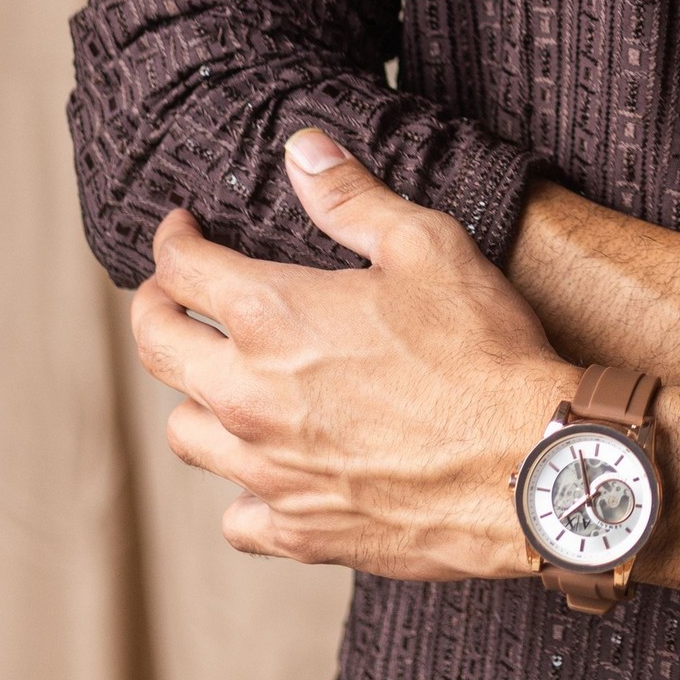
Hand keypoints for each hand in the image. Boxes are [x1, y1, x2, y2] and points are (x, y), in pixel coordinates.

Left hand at [129, 133, 569, 577]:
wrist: (525, 463)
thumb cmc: (481, 349)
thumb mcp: (425, 244)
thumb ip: (351, 196)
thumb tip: (302, 150)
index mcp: (272, 317)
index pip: (180, 268)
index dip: (173, 238)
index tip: (182, 229)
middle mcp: (250, 396)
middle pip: (157, 348)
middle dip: (153, 308)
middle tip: (170, 292)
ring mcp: (267, 469)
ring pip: (184, 434)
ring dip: (192, 395)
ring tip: (216, 377)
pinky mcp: (298, 529)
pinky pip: (237, 514)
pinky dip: (242, 487)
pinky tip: (269, 467)